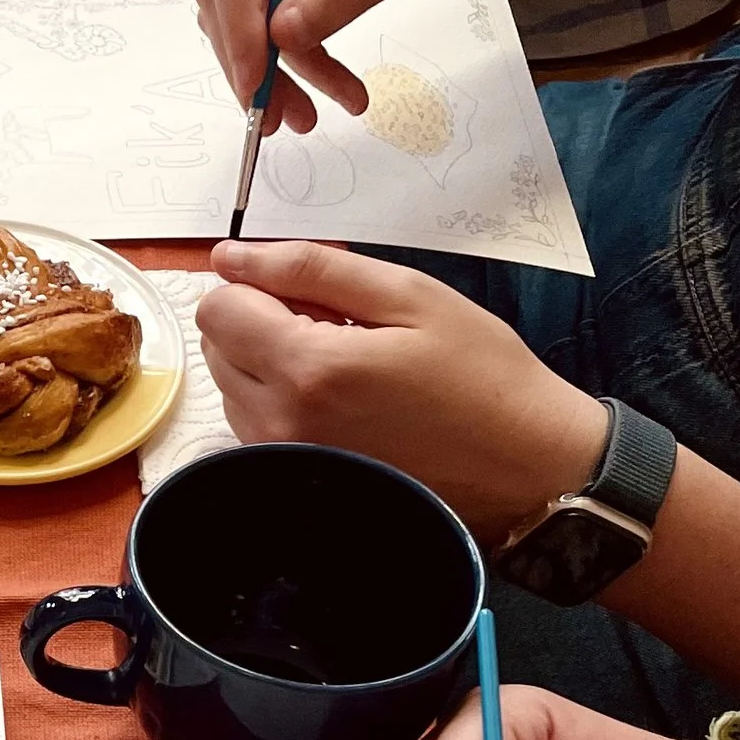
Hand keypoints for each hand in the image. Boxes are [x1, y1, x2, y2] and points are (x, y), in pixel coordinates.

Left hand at [194, 237, 606, 543]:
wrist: (522, 468)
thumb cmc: (480, 376)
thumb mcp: (408, 296)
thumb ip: (311, 268)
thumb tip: (231, 257)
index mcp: (308, 369)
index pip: (217, 307)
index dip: (257, 284)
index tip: (309, 287)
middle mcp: (279, 423)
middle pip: (216, 346)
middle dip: (261, 319)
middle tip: (338, 323)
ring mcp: (282, 459)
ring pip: (229, 384)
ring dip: (270, 360)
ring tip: (348, 362)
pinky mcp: (291, 481)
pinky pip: (253, 421)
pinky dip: (281, 397)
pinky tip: (342, 398)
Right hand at [198, 0, 565, 131]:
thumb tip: (280, 37)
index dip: (237, 17)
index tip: (255, 81)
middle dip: (250, 55)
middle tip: (275, 118)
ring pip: (244, 12)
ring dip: (272, 68)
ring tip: (309, 115)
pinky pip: (271, 20)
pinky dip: (294, 59)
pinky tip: (329, 88)